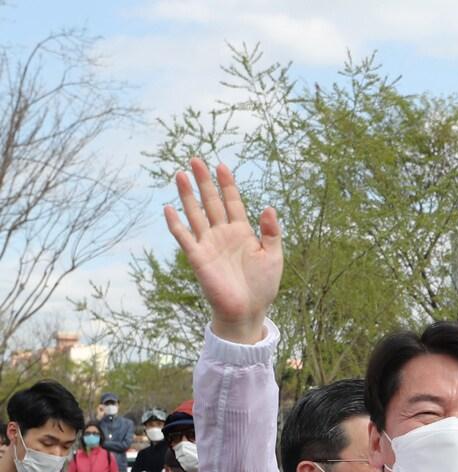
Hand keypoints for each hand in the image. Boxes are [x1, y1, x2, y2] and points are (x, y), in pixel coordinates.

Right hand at [164, 159, 282, 343]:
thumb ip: (272, 232)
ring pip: (196, 214)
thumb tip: (269, 207)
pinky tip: (169, 208)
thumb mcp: (273, 256)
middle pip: (211, 202)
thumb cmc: (263, 286)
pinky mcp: (198, 258)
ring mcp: (209, 244)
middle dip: (204, 182)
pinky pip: (184, 237)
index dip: (227, 185)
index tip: (221, 166)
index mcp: (242, 232)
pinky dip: (176, 224)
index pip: (232, 202)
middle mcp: (223, 234)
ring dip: (187, 195)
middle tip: (195, 160)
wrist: (248, 311)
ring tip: (180, 174)